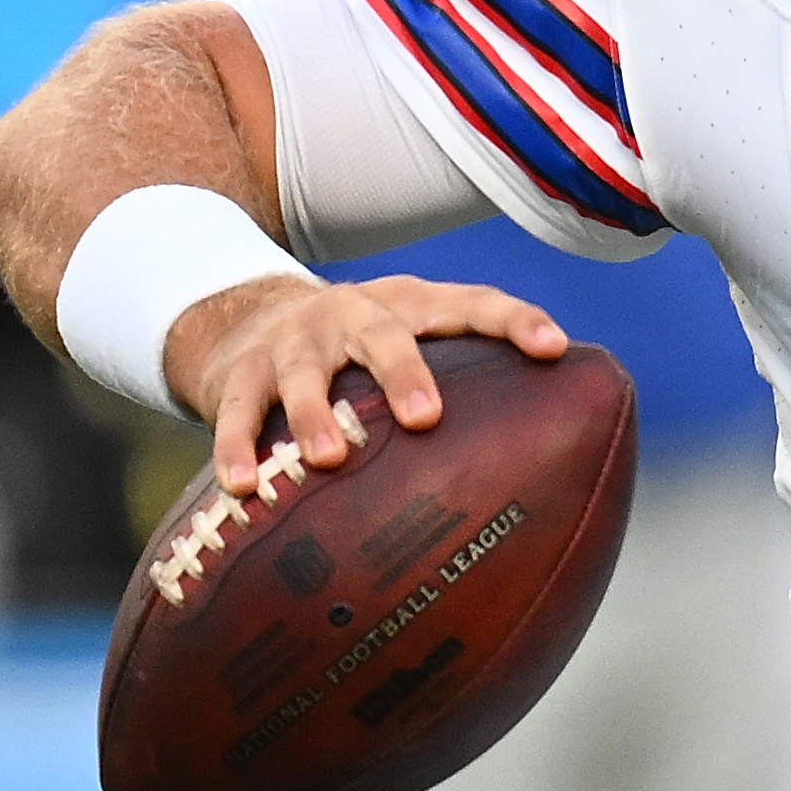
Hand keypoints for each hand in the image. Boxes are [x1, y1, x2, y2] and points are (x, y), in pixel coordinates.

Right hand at [168, 274, 566, 494]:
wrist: (249, 318)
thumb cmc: (358, 352)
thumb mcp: (408, 344)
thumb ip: (463, 385)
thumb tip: (547, 462)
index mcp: (408, 305)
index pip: (470, 303)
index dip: (514, 321)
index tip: (555, 348)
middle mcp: (352, 313)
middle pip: (382, 333)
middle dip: (404, 372)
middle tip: (426, 418)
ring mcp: (294, 341)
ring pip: (304, 373)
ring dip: (315, 413)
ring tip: (330, 458)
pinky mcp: (241, 373)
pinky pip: (236, 410)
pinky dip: (237, 446)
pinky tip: (244, 487)